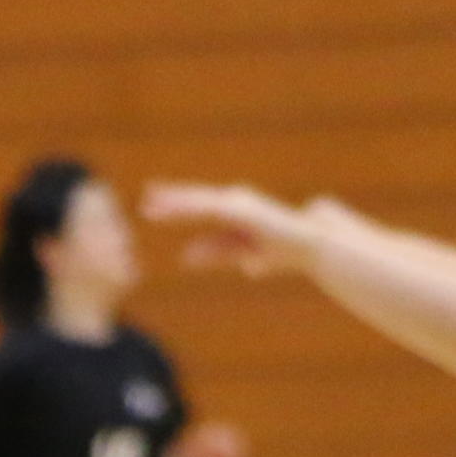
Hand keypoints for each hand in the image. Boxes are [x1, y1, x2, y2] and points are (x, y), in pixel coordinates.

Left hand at [140, 181, 319, 278]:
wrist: (310, 244)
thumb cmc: (282, 250)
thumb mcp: (239, 253)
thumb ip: (213, 253)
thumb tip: (183, 257)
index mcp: (235, 212)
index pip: (200, 208)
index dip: (177, 208)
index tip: (153, 207)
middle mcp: (235, 202)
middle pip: (196, 201)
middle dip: (171, 201)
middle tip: (146, 199)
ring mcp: (238, 203)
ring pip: (199, 203)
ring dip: (175, 204)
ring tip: (151, 205)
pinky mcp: (241, 210)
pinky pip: (209, 209)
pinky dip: (189, 208)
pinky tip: (170, 210)